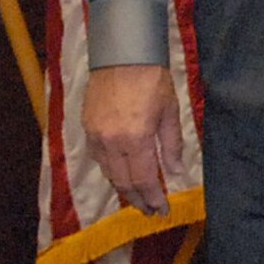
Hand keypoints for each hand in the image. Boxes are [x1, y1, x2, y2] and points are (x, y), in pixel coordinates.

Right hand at [82, 64, 183, 215]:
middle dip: (138, 200)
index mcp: (136, 138)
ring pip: (108, 172)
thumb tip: (175, 171)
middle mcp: (112, 141)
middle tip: (150, 211)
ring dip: (123, 188)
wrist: (122, 53)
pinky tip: (121, 173)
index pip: (144, 180)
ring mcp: (96, 135)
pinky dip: (111, 170)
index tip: (163, 210)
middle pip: (123, 182)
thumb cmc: (151, 79)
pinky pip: (98, 158)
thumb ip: (171, 145)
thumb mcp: (170, 111)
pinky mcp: (87, 127)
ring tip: (138, 197)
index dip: (154, 199)